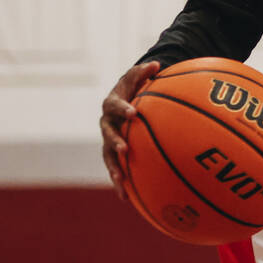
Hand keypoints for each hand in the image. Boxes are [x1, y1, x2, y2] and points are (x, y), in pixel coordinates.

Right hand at [99, 61, 161, 199]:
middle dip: (115, 141)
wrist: (122, 101)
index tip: (133, 112)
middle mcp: (106, 124)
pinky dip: (120, 183)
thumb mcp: (137, 77)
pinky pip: (116, 168)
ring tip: (120, 181)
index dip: (122, 108)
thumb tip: (156, 64)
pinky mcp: (114, 154)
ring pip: (108, 156)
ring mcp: (108, 140)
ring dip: (113, 168)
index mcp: (112, 104)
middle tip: (125, 148)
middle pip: (107, 134)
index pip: (114, 105)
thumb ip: (144, 72)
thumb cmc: (132, 88)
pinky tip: (126, 199)